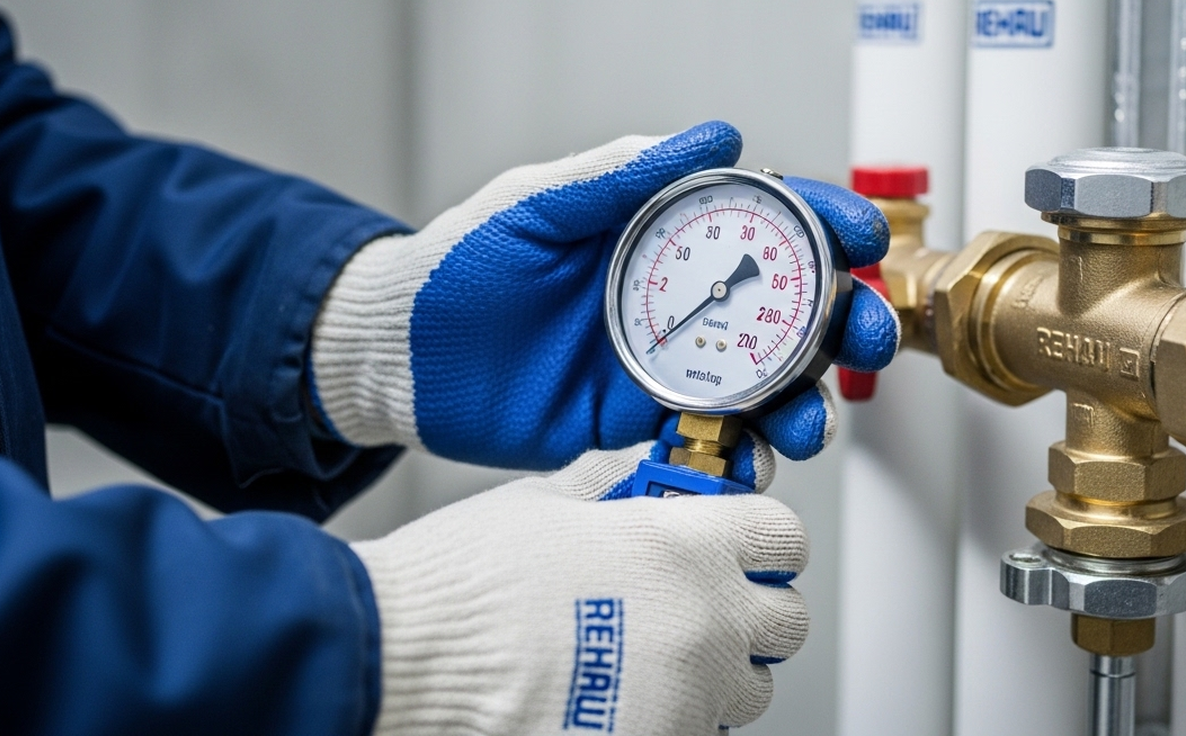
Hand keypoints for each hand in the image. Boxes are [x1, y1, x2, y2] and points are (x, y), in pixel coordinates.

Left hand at [307, 121, 898, 468]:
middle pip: (789, 307)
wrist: (398, 359)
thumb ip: (621, 176)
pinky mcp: (641, 422)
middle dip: (844, 321)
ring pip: (767, 382)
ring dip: (806, 400)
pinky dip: (748, 452)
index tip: (864, 235)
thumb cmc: (458, 266)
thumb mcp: (536, 206)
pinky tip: (756, 459)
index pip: (761, 221)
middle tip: (866, 334)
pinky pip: (715, 437)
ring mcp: (665, 363)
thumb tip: (720, 137)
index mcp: (659, 234)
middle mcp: (677, 298)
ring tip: (806, 422)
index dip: (823, 223)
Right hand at [350, 442, 806, 734]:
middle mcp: (702, 624)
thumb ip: (611, 488)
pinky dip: (673, 719)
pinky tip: (619, 699)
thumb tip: (635, 474)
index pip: (783, 536)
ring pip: (749, 691)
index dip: (762, 538)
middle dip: (751, 610)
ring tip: (653, 660)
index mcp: (684, 546)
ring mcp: (684, 700)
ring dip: (717, 674)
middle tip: (700, 603)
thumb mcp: (545, 505)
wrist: (400, 660)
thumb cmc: (463, 583)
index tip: (742, 543)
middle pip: (785, 622)